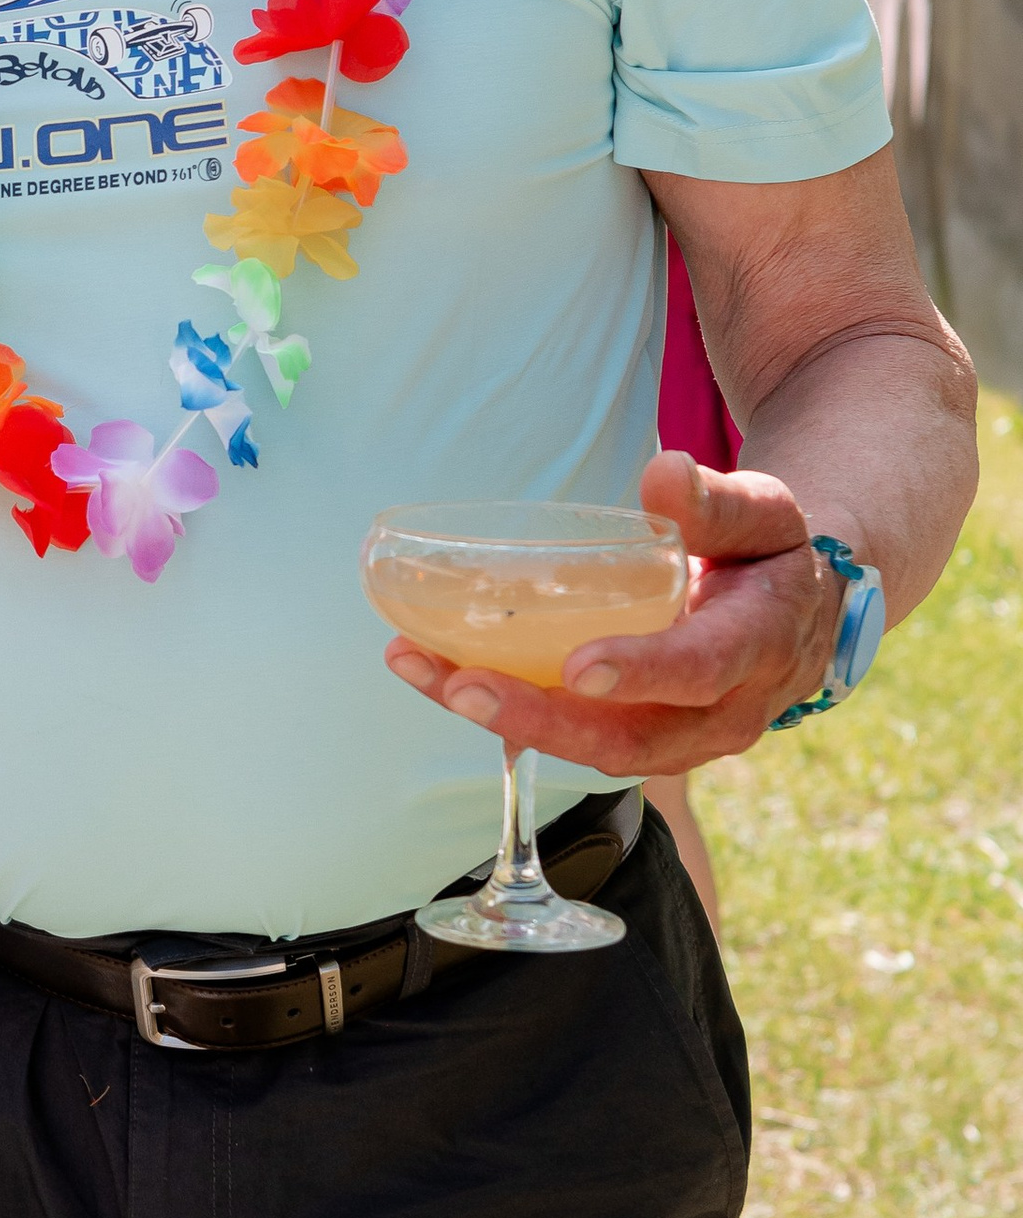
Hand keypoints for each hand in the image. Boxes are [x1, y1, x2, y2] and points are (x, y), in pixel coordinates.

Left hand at [380, 450, 843, 776]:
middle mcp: (721, 713)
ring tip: (422, 670)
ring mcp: (678, 739)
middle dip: (540, 717)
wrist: (796, 616)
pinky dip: (503, 710)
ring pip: (589, 746)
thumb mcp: (765, 516)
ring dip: (502, 717)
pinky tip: (434, 673)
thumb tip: (662, 470)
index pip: (700, 669)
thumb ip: (716, 502)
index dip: (641, 672)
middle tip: (462, 684)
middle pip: (628, 737)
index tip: (579, 668)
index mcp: (758, 647)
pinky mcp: (637, 739)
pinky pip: (570, 735)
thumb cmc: (771, 556)